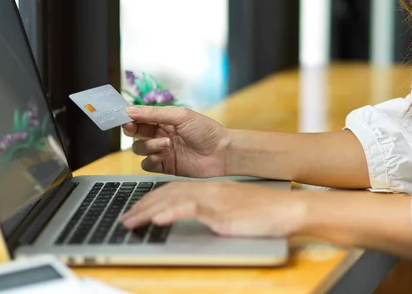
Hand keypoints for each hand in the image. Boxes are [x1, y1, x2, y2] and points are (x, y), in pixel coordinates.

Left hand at [119, 181, 304, 236]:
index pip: (173, 191)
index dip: (152, 200)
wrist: (286, 208)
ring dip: (148, 211)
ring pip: (172, 200)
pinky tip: (157, 220)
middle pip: (167, 193)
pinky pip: (190, 209)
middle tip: (125, 219)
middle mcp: (208, 189)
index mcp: (209, 188)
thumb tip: (197, 219)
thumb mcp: (232, 211)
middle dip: (142, 206)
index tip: (137, 211)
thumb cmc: (263, 212)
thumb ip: (212, 212)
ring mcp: (213, 198)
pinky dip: (171, 213)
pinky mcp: (220, 209)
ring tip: (131, 222)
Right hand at [123, 106, 229, 176]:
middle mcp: (160, 135)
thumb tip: (130, 110)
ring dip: (148, 145)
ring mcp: (162, 151)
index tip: (124, 117)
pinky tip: (163, 155)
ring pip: (139, 149)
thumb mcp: (180, 116)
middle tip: (133, 128)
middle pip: (135, 133)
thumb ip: (154, 113)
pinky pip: (147, 165)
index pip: (140, 118)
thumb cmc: (206, 131)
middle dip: (133, 130)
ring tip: (167, 143)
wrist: (223, 153)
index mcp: (164, 120)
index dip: (129, 117)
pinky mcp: (165, 167)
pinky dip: (150, 160)